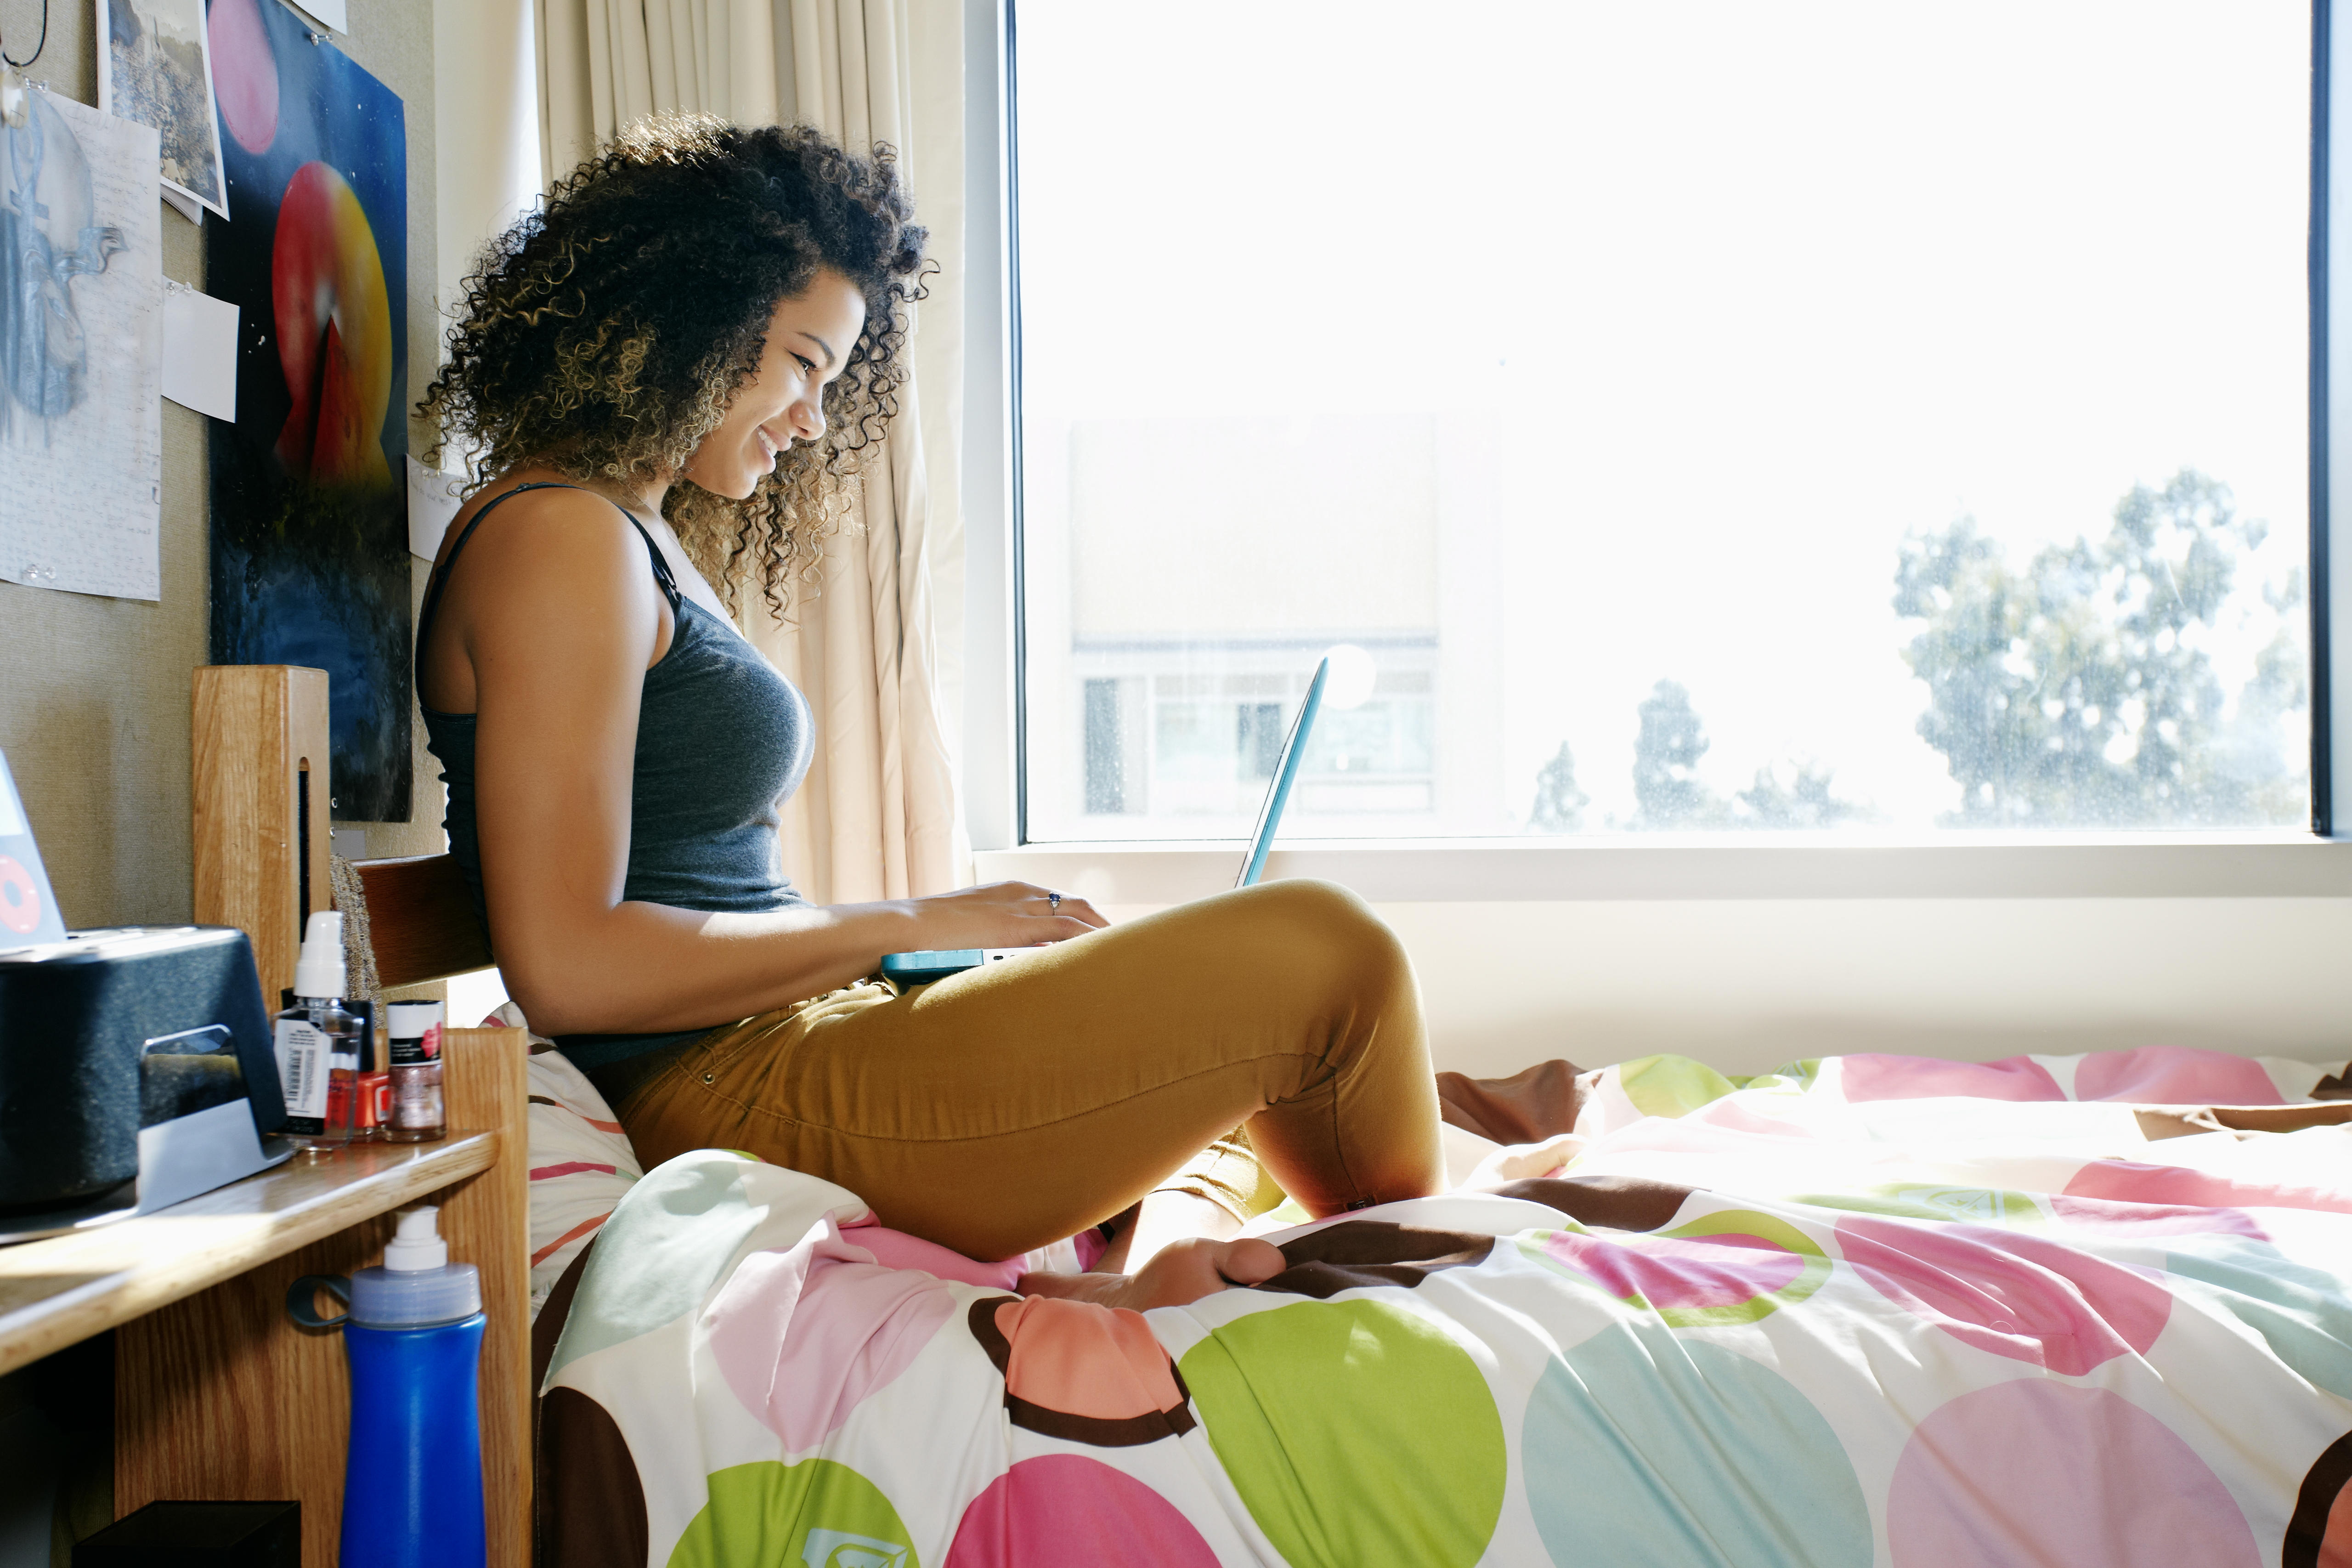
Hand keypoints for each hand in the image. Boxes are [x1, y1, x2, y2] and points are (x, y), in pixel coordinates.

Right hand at [899, 881, 1105, 950]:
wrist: (899, 928)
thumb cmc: (923, 937)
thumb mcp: (965, 933)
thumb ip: (991, 942)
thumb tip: (1007, 965)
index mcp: (1007, 892)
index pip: (1057, 901)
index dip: (1083, 920)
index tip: (1101, 938)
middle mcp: (1018, 893)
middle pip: (1075, 904)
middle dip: (1100, 925)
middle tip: (1123, 946)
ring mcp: (1018, 907)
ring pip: (1077, 913)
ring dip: (1102, 932)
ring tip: (1125, 952)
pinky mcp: (1015, 926)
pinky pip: (1065, 929)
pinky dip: (1088, 938)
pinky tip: (1104, 952)